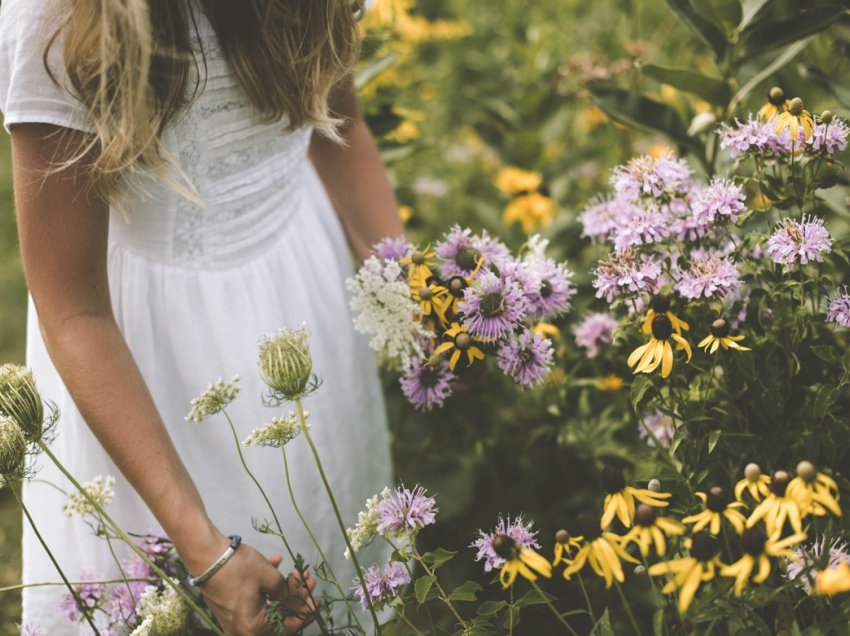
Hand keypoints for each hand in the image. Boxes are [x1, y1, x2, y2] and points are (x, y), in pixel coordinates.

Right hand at [193, 540, 316, 634]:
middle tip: (306, 579)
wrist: (206, 555)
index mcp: (254, 628)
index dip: (305, 611)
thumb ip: (289, 596)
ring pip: (268, 605)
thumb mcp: (270, 579)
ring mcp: (236, 620)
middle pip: (278, 616)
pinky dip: (266, 585)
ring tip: (294, 571)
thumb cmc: (239, 568)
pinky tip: (275, 563)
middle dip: (294, 596)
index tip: (316, 598)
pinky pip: (254, 600)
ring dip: (282, 588)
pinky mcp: (231, 608)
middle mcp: (243, 630)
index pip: (289, 626)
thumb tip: (302, 606)